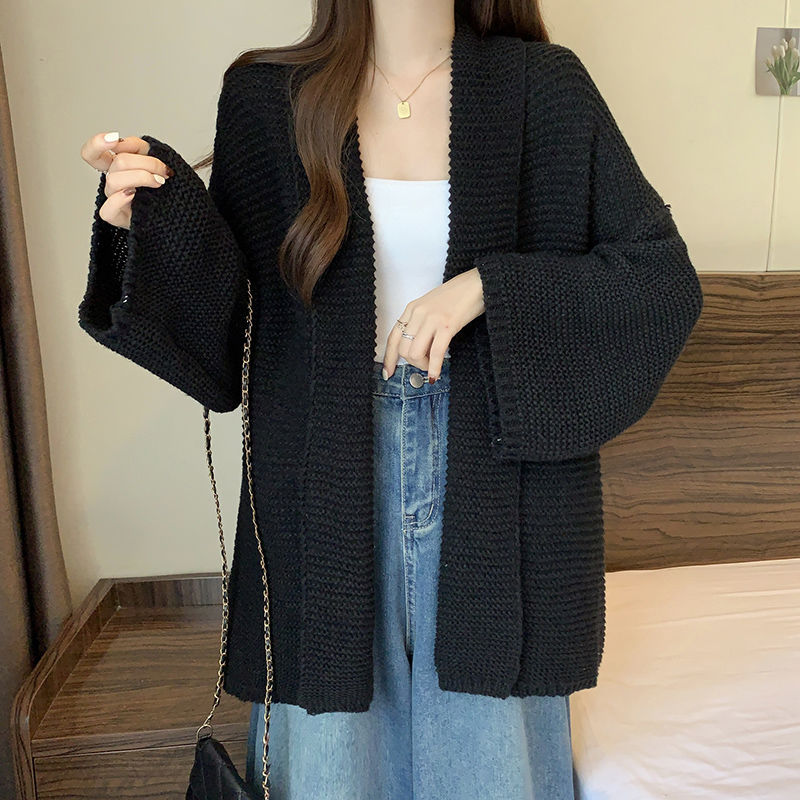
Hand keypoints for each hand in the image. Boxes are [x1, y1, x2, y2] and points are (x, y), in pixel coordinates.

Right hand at [79, 132, 173, 229]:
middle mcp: (112, 182)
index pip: (91, 153)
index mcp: (115, 166)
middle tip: (164, 170)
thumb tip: (120, 143)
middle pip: (116, 164)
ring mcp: (114, 200)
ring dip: (141, 177)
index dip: (97, 143)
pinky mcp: (118, 217)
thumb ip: (136, 146)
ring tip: (160, 182)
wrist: (178, 209)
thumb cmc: (164, 185)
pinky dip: (118, 200)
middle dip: (146, 163)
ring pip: (114, 181)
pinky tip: (134, 195)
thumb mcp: (154, 157)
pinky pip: (108, 209)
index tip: (114, 138)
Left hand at [382, 267, 485, 381]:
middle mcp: (418, 313)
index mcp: (412, 309)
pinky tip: (436, 375)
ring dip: (423, 366)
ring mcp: (432, 319)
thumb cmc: (458, 296)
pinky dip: (434, 368)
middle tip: (424, 365)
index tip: (388, 372)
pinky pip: (436, 353)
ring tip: (432, 366)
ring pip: (415, 353)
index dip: (389, 358)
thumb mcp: (431, 307)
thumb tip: (419, 349)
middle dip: (412, 363)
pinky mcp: (447, 325)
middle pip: (403, 349)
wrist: (477, 283)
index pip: (392, 337)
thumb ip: (421, 324)